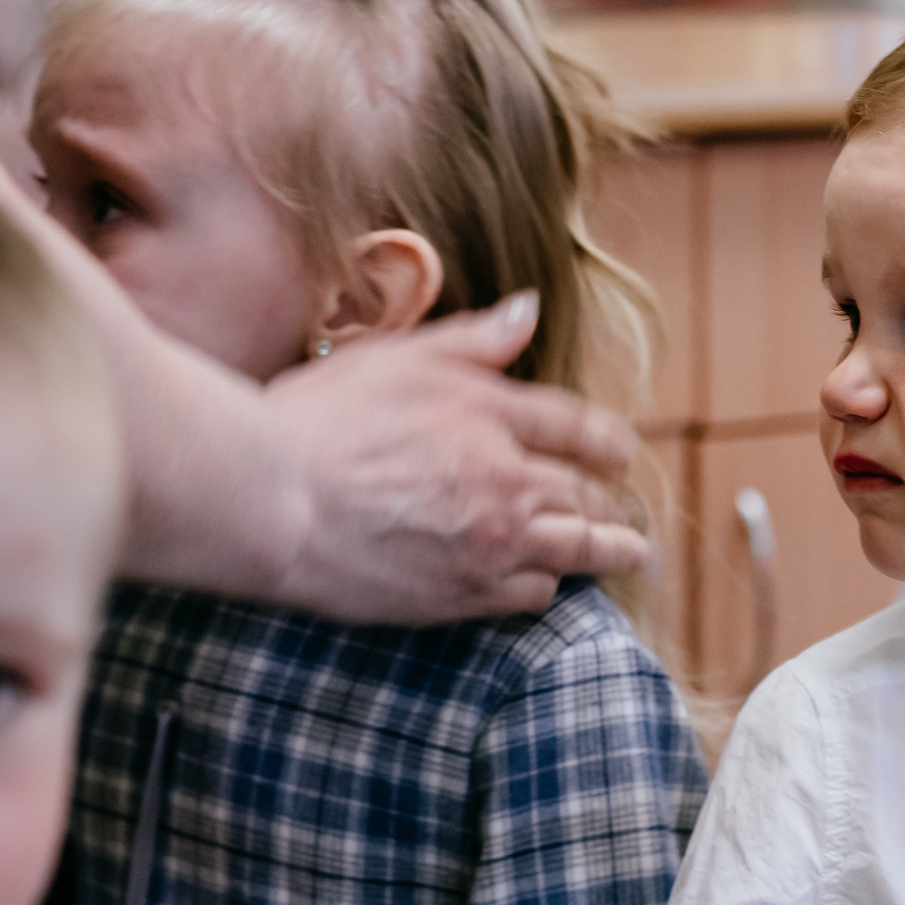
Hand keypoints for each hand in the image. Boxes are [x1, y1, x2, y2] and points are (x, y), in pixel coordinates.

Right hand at [259, 295, 650, 620]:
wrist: (273, 502)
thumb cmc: (319, 421)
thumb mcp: (398, 357)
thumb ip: (474, 339)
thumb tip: (531, 309)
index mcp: (492, 412)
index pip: (577, 427)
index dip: (608, 442)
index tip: (622, 453)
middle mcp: (507, 479)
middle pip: (586, 493)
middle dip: (614, 502)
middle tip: (629, 511)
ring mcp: (493, 541)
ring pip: (576, 549)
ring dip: (609, 550)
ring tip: (631, 555)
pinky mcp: (467, 593)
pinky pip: (533, 595)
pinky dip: (550, 586)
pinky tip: (551, 584)